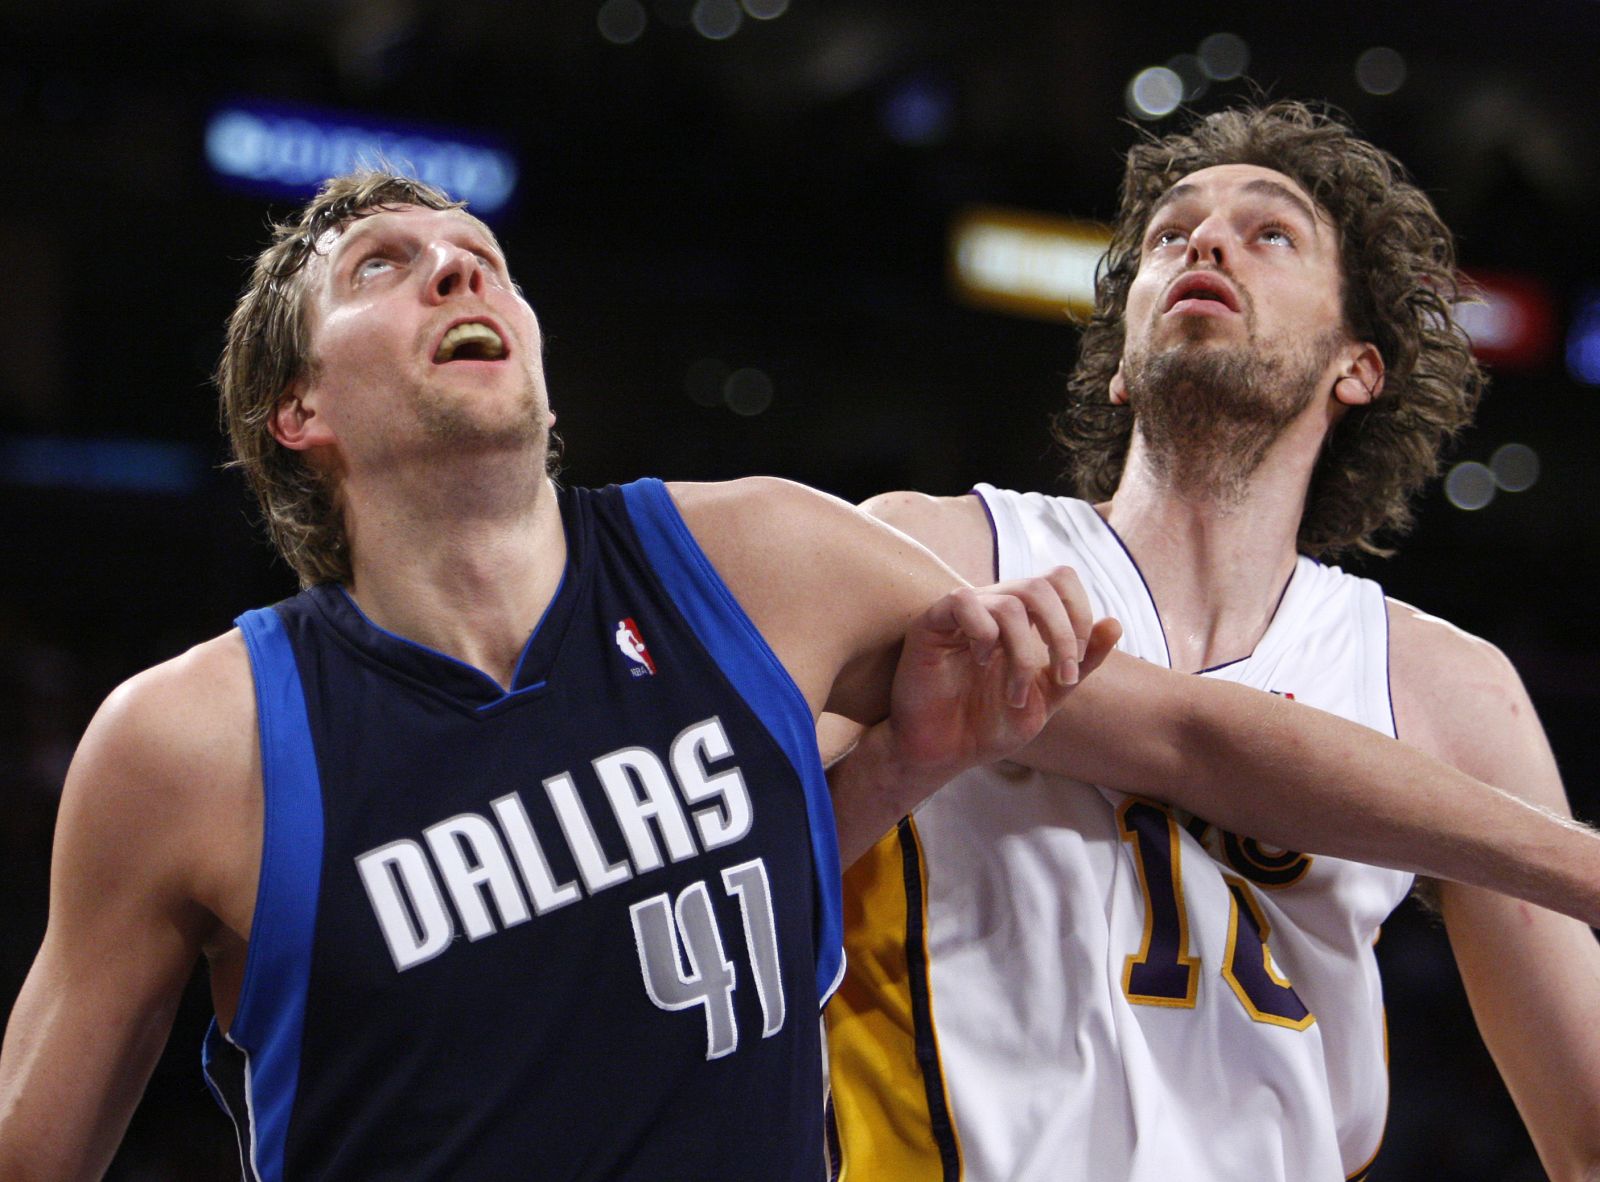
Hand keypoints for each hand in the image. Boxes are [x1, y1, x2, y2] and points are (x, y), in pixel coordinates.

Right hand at [885, 566, 1120, 788]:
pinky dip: (983, 633)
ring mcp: (962, 614)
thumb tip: (1115, 623)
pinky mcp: (931, 625)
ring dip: (1024, 655)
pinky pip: (963, 602)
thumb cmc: (989, 724)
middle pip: (1041, 585)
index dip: (1079, 613)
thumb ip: (1080, 662)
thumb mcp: (1049, 695)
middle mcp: (993, 607)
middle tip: (1063, 677)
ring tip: (1015, 694)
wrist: (945, 754)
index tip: (1077, 662)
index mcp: (1021, 618)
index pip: (1059, 579)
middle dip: (1063, 634)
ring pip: (1009, 602)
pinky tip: (982, 662)